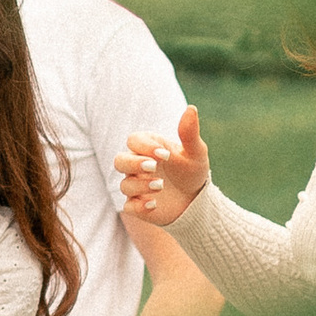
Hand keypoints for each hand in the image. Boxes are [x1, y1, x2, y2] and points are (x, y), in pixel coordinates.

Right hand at [116, 107, 209, 228]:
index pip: (133, 141)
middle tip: (154, 167)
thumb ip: (189, 132)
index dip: (144, 147)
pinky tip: (155, 204)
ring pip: (125, 184)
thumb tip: (191, 108)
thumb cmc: (192, 171)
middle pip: (119, 161)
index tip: (165, 155)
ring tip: (161, 186)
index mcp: (148, 148)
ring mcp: (136, 186)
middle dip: (134, 164)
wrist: (196, 201)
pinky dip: (139, 206)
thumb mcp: (195, 152)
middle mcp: (137, 166)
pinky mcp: (137, 205)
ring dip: (141, 185)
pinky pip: (128, 206)